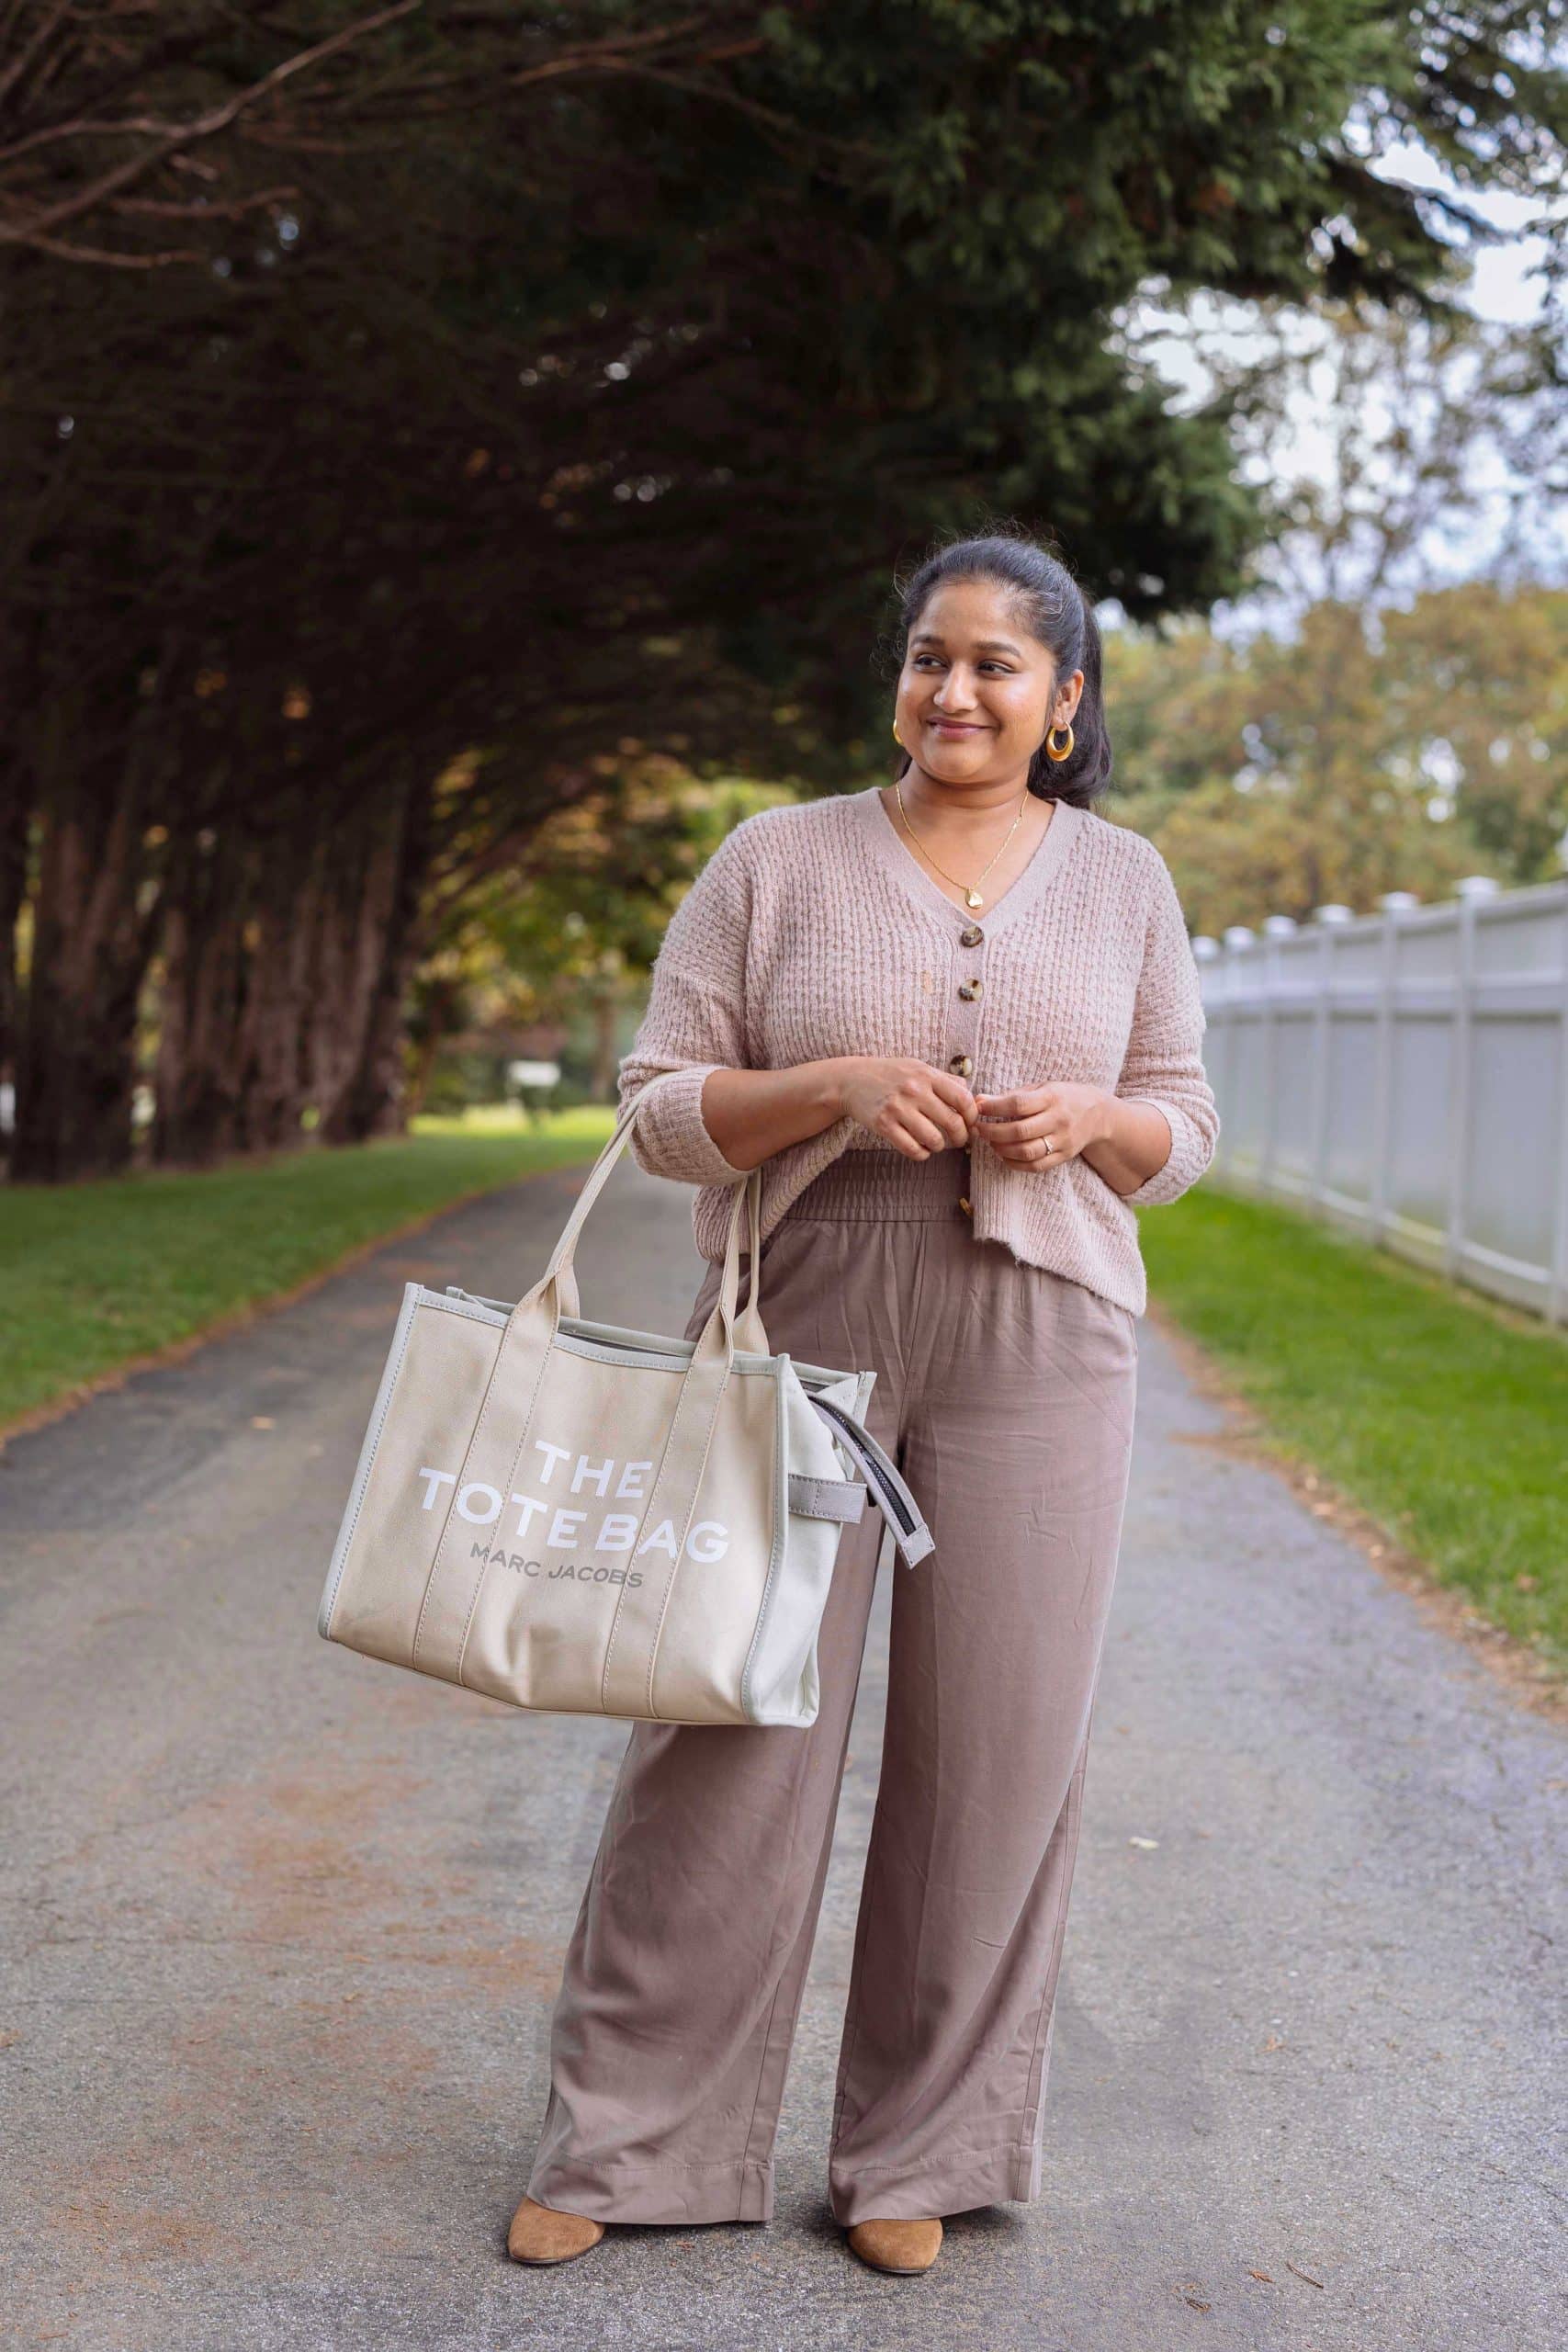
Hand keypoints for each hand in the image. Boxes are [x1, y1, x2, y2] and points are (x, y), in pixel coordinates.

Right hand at [836, 1057, 977, 1159]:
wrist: (852, 1079)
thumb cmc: (890, 1074)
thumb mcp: (918, 1067)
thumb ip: (944, 1080)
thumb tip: (971, 1096)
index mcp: (926, 1075)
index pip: (963, 1099)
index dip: (972, 1115)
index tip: (970, 1122)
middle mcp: (914, 1091)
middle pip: (952, 1122)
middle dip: (962, 1137)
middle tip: (960, 1140)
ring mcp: (898, 1109)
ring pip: (934, 1140)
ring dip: (939, 1146)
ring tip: (936, 1143)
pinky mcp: (883, 1125)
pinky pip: (912, 1149)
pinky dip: (921, 1154)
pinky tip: (920, 1148)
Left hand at [972, 1082, 1109, 1169]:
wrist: (1097, 1113)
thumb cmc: (1062, 1097)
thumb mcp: (1042, 1087)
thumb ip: (1012, 1095)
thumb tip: (979, 1100)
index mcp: (1052, 1097)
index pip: (1018, 1104)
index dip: (994, 1108)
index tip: (978, 1108)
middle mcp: (1058, 1120)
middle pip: (1020, 1131)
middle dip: (993, 1132)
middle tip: (979, 1129)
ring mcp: (1063, 1140)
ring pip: (1027, 1152)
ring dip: (1002, 1149)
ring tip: (991, 1142)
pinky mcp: (1064, 1156)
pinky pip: (1036, 1166)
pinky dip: (1015, 1163)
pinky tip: (1003, 1155)